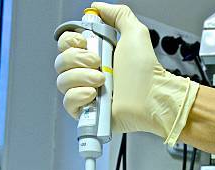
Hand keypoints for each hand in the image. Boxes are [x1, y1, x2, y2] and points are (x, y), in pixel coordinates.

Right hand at [54, 2, 198, 144]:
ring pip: (62, 82)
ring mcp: (87, 94)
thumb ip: (119, 15)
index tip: (85, 42)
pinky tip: (94, 95)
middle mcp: (88, 74)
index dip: (70, 41)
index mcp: (96, 55)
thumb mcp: (135, 33)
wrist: (153, 98)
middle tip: (98, 62)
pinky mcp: (88, 113)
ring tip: (102, 81)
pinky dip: (79, 96)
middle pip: (60, 62)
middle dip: (77, 58)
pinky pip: (68, 103)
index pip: (65, 45)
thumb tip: (98, 7)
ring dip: (81, 77)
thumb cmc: (147, 72)